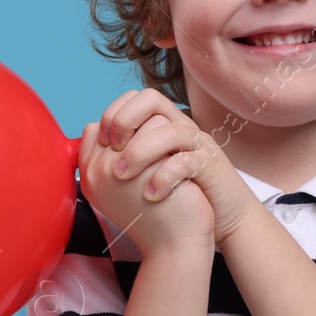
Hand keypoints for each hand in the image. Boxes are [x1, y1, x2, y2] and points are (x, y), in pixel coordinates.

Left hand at [96, 88, 258, 245]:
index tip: (102, 141)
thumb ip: (123, 153)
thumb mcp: (146, 171)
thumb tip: (92, 141)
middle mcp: (181, 128)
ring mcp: (198, 146)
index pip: (136, 98)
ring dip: (141, 151)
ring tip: (123, 175)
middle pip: (152, 100)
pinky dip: (165, 177)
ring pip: (170, 130)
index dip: (114, 112)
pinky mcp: (212, 168)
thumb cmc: (179, 196)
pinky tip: (150, 195)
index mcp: (164, 127)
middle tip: (113, 150)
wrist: (223, 217)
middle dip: (125, 121)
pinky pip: (189, 161)